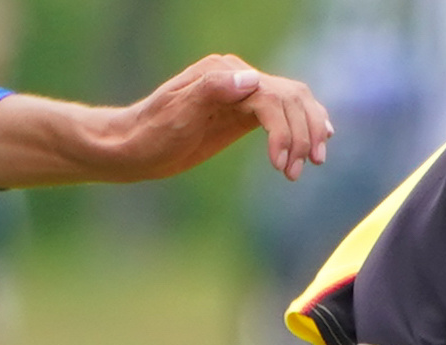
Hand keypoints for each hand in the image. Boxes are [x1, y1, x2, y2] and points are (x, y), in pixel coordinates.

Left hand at [107, 54, 332, 183]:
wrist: (132, 148)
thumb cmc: (150, 133)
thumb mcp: (177, 113)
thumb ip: (212, 90)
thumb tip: (251, 80)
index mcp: (223, 72)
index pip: (271, 95)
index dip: (284, 130)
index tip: (281, 165)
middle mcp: (237, 78)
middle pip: (290, 98)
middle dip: (303, 133)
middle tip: (299, 170)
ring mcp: (241, 95)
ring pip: (293, 105)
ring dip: (307, 133)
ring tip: (308, 166)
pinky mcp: (242, 115)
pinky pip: (281, 115)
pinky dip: (301, 129)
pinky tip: (313, 146)